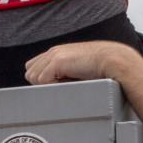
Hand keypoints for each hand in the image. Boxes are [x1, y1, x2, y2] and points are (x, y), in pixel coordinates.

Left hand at [24, 41, 142, 85]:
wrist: (112, 60)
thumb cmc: (99, 68)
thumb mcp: (76, 70)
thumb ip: (62, 74)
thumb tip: (50, 89)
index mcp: (55, 53)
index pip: (32, 67)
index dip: (40, 80)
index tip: (55, 86)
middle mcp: (52, 52)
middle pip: (30, 74)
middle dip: (42, 84)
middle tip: (62, 86)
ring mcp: (54, 55)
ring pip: (34, 78)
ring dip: (48, 85)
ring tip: (67, 83)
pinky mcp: (57, 61)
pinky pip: (42, 81)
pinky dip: (53, 86)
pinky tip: (68, 82)